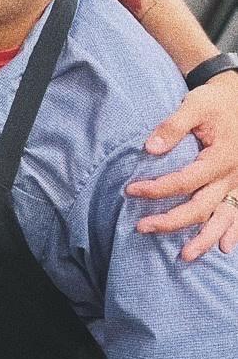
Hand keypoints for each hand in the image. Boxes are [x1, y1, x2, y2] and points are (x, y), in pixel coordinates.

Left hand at [126, 70, 237, 259]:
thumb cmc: (215, 102)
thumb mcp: (194, 105)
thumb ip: (172, 125)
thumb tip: (150, 148)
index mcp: (220, 157)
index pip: (184, 181)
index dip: (156, 189)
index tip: (131, 190)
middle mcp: (232, 175)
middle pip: (201, 206)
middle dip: (172, 221)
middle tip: (142, 228)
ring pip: (224, 217)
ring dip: (205, 238)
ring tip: (185, 256)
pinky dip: (234, 231)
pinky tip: (225, 248)